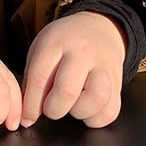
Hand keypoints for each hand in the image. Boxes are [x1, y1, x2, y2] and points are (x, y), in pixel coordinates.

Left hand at [20, 11, 126, 128]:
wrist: (100, 27)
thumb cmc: (64, 44)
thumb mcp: (41, 49)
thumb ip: (31, 80)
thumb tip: (26, 116)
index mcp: (57, 42)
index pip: (40, 79)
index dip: (31, 106)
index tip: (27, 117)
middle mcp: (82, 53)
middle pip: (67, 90)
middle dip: (54, 109)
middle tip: (51, 108)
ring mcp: (104, 67)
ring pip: (97, 98)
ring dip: (79, 112)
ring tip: (72, 107)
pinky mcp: (118, 83)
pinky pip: (110, 110)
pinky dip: (96, 118)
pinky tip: (86, 110)